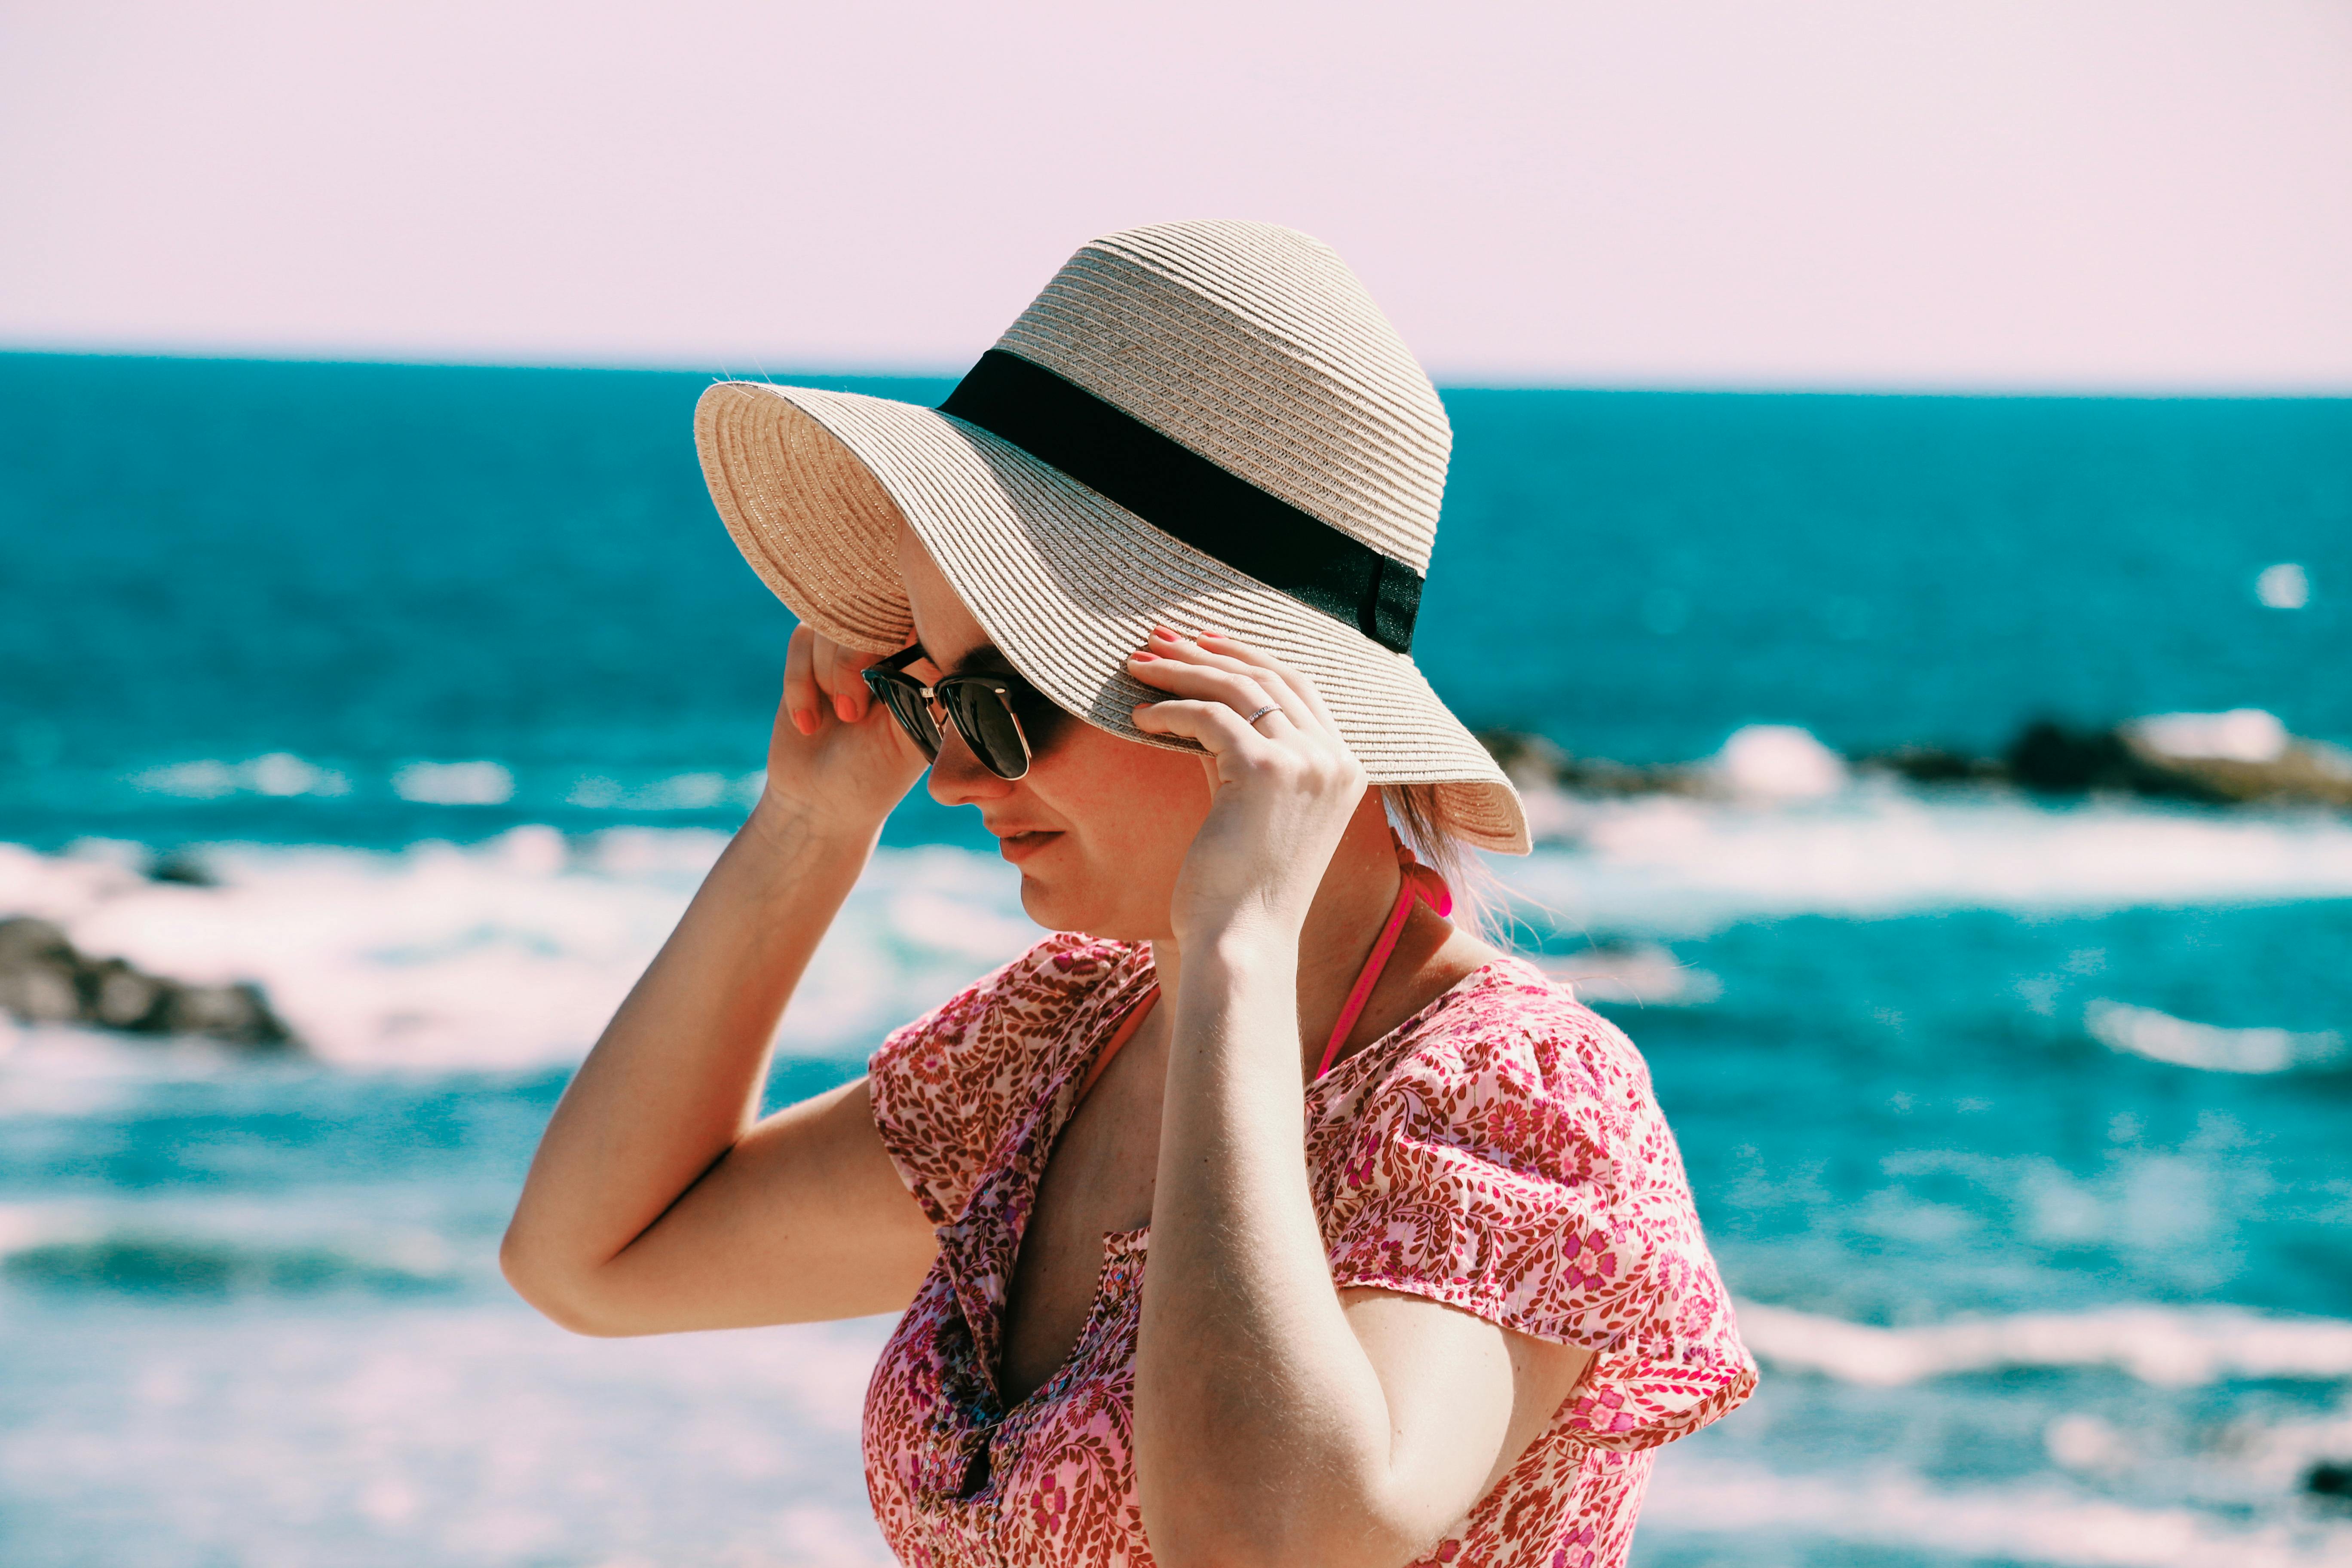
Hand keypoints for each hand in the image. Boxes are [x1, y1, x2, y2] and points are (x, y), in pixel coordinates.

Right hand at [755, 624, 927, 838]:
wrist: (821, 803)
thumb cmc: (877, 774)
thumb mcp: (909, 733)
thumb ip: (923, 683)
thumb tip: (933, 635)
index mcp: (926, 660)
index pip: (921, 611)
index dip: (902, 623)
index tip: (887, 664)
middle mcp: (891, 645)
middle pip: (873, 609)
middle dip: (855, 660)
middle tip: (854, 714)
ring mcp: (849, 646)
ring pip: (834, 622)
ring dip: (829, 674)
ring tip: (840, 720)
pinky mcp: (811, 652)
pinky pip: (802, 639)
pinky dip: (800, 683)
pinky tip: (808, 724)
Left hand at [1127, 629, 1366, 942]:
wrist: (1242, 943)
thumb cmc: (1238, 891)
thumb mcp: (1249, 808)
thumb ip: (1240, 758)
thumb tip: (1200, 708)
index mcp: (1344, 769)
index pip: (1298, 686)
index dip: (1248, 657)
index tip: (1201, 643)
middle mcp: (1335, 760)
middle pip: (1270, 676)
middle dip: (1209, 652)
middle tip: (1157, 641)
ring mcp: (1307, 763)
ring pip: (1239, 688)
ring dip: (1182, 671)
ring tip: (1137, 667)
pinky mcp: (1268, 771)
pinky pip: (1211, 717)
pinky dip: (1171, 710)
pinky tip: (1138, 719)